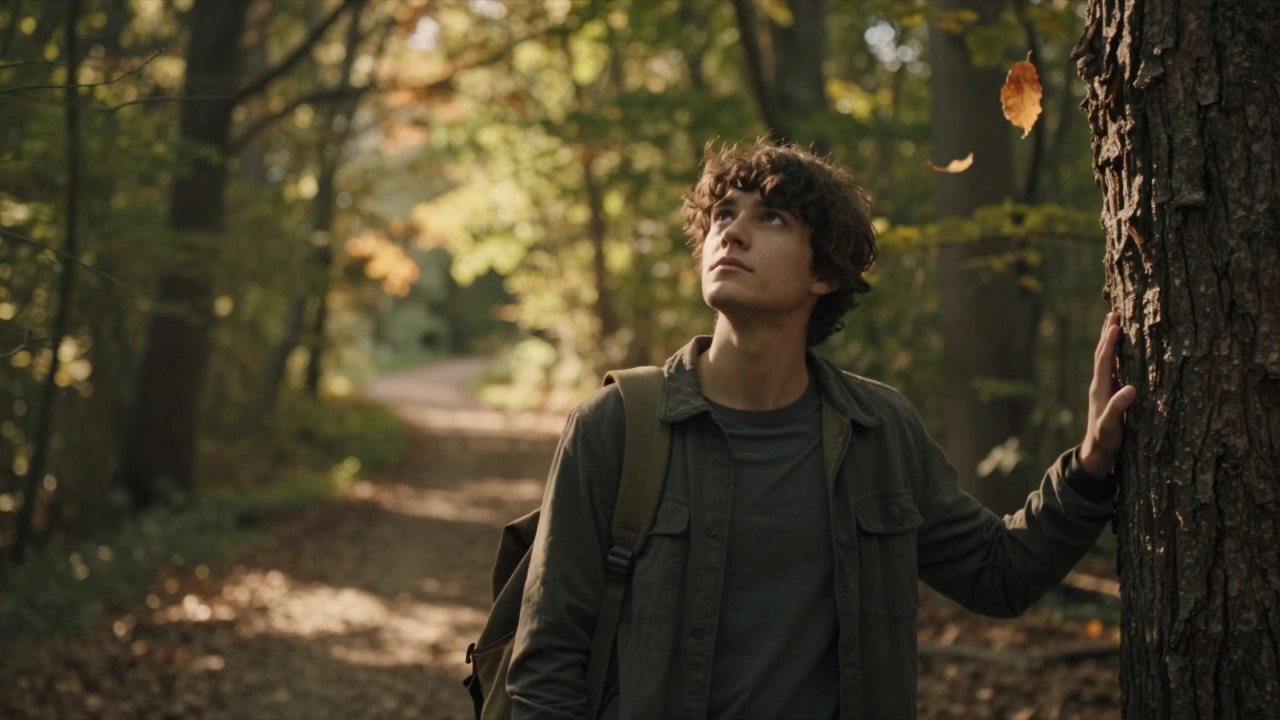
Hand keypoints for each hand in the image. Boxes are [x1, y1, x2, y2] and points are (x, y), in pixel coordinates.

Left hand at [1079, 312, 1136, 477]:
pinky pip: (1113, 368)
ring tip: (1114, 324)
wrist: (1097, 451)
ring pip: (1107, 359)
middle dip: (1107, 334)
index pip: (1104, 360)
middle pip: (1102, 354)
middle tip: (1112, 314)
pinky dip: (1117, 355)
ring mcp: (1105, 388)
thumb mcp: (1111, 425)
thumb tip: (1130, 388)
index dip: (1109, 343)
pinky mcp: (1111, 393)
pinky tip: (1122, 350)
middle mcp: (1100, 385)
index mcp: (1100, 389)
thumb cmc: (1105, 439)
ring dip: (1110, 341)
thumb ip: (1118, 408)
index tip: (1114, 324)